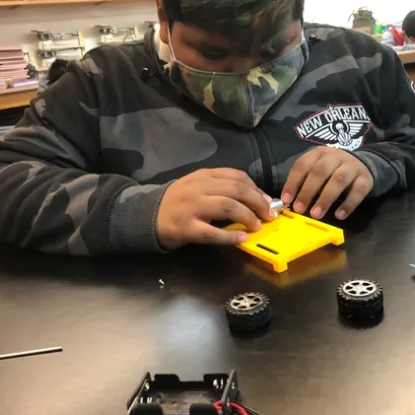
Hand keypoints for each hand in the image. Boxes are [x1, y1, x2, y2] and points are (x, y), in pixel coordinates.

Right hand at [155, 168, 275, 248]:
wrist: (145, 216)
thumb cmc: (177, 202)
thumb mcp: (197, 186)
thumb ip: (221, 188)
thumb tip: (255, 198)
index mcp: (204, 176)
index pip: (237, 176)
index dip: (256, 189)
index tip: (267, 200)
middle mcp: (199, 188)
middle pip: (236, 190)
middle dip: (257, 203)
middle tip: (268, 215)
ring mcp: (192, 207)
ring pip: (227, 207)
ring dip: (247, 217)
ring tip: (257, 226)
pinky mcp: (186, 228)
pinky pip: (212, 232)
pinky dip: (229, 236)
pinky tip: (241, 239)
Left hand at [281, 147, 373, 220]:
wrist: (363, 164)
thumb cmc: (332, 170)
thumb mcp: (318, 169)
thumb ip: (305, 181)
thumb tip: (289, 201)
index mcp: (319, 153)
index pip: (303, 165)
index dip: (293, 182)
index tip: (286, 199)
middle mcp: (336, 157)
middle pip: (320, 171)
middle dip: (308, 191)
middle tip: (299, 209)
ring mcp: (352, 167)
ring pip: (339, 180)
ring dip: (325, 198)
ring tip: (316, 214)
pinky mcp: (366, 179)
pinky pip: (358, 191)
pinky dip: (348, 204)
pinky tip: (339, 215)